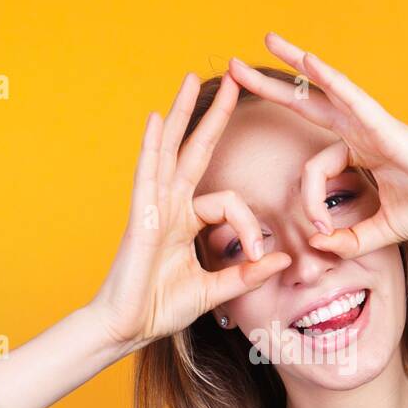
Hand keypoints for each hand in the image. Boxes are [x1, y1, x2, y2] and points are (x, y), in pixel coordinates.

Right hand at [89, 71, 291, 351]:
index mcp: (186, 221)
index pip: (229, 202)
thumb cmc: (160, 308)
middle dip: (212, 116)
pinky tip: (158, 117)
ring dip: (182, 113)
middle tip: (231, 79)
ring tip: (191, 79)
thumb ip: (247, 275)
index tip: (255, 255)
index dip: (249, 226)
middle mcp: (169, 206)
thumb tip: (281, 260)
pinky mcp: (140, 217)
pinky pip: (147, 174)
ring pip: (169, 150)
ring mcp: (153, 207)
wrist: (125, 328)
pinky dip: (152, 145)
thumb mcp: (215, 290)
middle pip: (194, 150)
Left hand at [228, 32, 407, 258]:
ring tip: (266, 40)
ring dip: (294, 64)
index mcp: (359, 152)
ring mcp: (372, 124)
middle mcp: (361, 131)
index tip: (321, 234)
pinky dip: (332, 80)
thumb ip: (348, 240)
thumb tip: (318, 247)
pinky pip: (353, 99)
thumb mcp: (381, 231)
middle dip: (271, 87)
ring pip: (325, 89)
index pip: (313, 172)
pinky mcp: (386, 126)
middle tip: (235, 68)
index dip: (308, 206)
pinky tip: (310, 61)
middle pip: (307, 102)